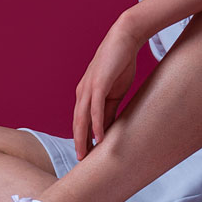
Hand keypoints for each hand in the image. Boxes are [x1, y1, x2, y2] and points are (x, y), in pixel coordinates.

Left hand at [73, 14, 142, 159]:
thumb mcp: (115, 92)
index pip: (81, 121)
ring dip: (83, 138)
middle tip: (79, 161)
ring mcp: (89, 88)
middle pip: (77, 123)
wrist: (124, 39)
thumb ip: (110, 109)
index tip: (84, 155)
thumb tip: (108, 127)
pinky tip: (98, 137)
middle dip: (78, 142)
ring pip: (82, 118)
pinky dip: (96, 124)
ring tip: (84, 154)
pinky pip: (95, 108)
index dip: (81, 138)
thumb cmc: (120, 64)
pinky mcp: (98, 84)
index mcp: (86, 94)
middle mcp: (83, 92)